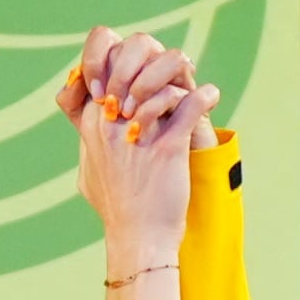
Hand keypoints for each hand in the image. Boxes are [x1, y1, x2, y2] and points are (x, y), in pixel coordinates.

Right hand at [61, 26, 215, 299]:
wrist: (138, 239)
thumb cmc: (116, 208)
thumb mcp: (88, 169)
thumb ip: (88, 139)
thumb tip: (90, 118)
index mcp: (91, 123)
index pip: (103, 65)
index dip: (126, 60)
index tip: (146, 70)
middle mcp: (111, 124)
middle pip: (132, 64)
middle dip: (156, 61)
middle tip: (177, 70)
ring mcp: (138, 135)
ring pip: (162, 81)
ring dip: (181, 78)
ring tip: (194, 83)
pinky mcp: (167, 148)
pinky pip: (189, 105)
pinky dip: (205, 97)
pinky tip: (211, 97)